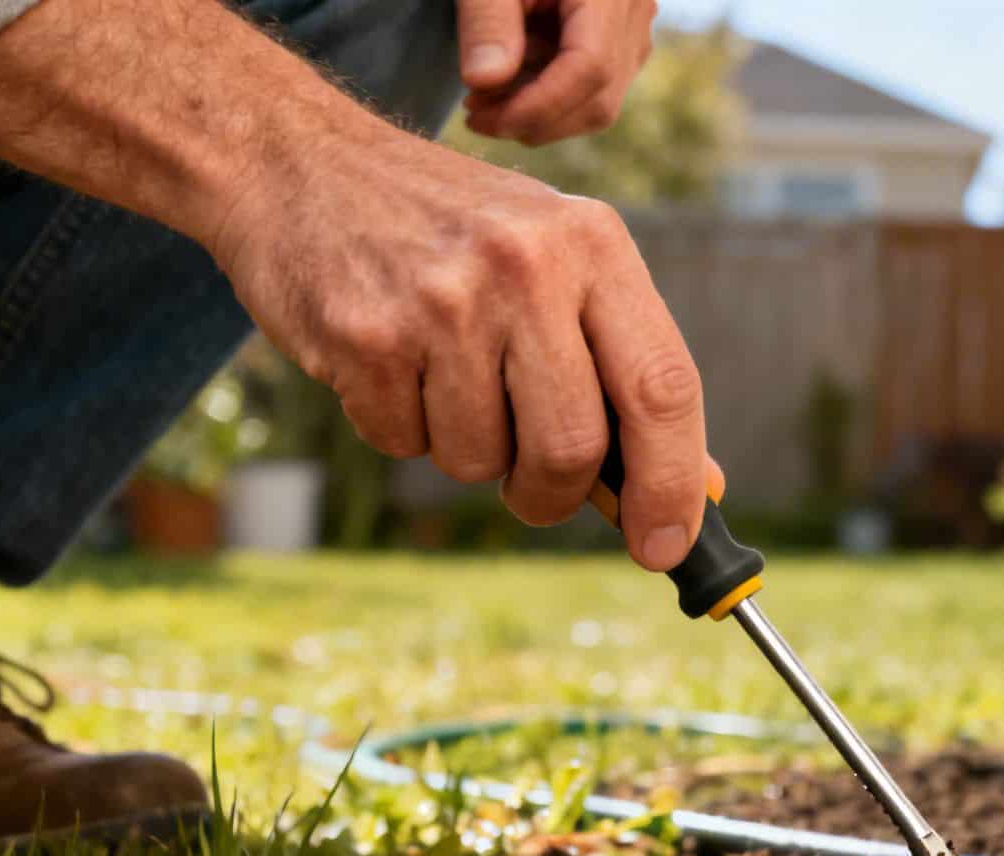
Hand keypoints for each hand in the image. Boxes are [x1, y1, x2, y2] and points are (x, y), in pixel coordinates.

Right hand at [208, 125, 707, 571]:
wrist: (300, 162)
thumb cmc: (453, 232)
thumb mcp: (557, 264)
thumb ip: (627, 370)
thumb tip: (702, 490)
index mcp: (593, 243)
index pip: (663, 386)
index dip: (672, 483)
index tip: (665, 546)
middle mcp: (526, 265)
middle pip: (571, 447)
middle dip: (552, 494)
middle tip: (533, 488)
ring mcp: (442, 299)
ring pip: (480, 459)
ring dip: (466, 450)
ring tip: (443, 375)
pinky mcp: (364, 333)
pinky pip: (402, 442)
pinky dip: (401, 427)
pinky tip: (389, 359)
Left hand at [456, 0, 656, 145]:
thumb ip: (487, 20)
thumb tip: (483, 83)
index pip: (590, 69)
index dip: (539, 105)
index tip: (482, 118)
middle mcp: (635, 11)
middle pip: (600, 98)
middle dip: (535, 119)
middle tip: (475, 113)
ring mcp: (634, 27)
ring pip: (601, 101)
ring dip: (542, 114)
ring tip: (485, 97)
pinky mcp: (621, 36)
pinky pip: (596, 85)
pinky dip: (552, 96)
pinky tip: (510, 79)